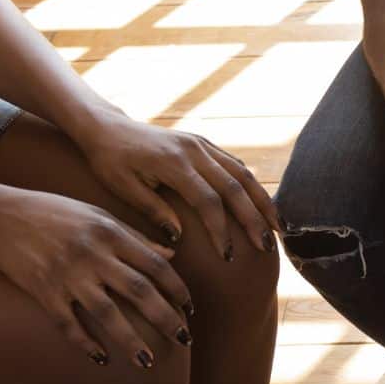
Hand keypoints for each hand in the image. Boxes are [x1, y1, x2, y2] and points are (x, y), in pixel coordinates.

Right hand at [0, 186, 192, 365]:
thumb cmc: (54, 213)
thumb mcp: (97, 215)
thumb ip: (134, 237)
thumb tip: (171, 254)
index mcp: (110, 233)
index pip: (155, 265)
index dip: (177, 289)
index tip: (190, 309)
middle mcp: (92, 254)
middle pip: (139, 291)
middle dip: (165, 318)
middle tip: (184, 340)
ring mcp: (67, 274)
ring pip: (107, 313)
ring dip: (130, 340)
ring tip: (148, 362)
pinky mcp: (43, 291)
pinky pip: (68, 324)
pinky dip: (85, 343)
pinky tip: (101, 359)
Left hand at [73, 111, 279, 260]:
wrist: (107, 126)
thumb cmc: (109, 161)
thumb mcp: (122, 188)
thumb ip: (153, 210)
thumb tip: (179, 237)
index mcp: (173, 163)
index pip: (208, 201)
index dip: (221, 231)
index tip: (228, 257)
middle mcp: (194, 150)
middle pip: (235, 187)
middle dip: (253, 219)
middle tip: (266, 247)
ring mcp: (202, 145)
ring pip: (243, 174)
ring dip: (262, 202)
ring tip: (278, 228)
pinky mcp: (204, 144)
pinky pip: (236, 165)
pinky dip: (252, 187)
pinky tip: (262, 206)